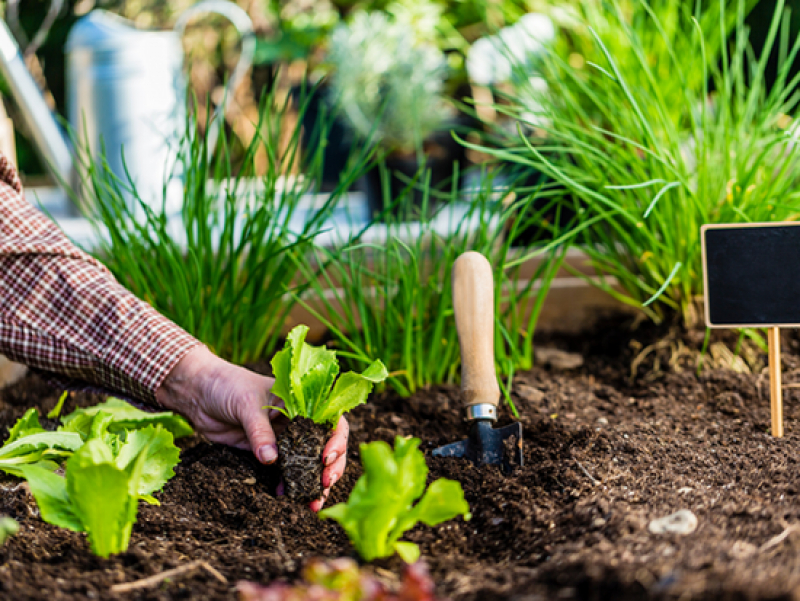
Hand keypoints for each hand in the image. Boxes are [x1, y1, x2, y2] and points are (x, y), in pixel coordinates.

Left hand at [155, 345, 347, 510]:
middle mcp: (298, 422)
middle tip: (325, 485)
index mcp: (302, 402)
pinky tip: (287, 497)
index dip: (336, 440)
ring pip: (308, 463)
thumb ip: (260, 431)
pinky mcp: (265, 454)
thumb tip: (271, 460)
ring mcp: (283, 439)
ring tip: (314, 502)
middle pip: (326, 446)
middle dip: (331, 467)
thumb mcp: (246, 404)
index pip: (331, 421)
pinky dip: (288, 486)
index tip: (326, 458)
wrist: (199, 392)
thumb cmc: (227, 385)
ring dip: (313, 482)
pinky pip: (283, 473)